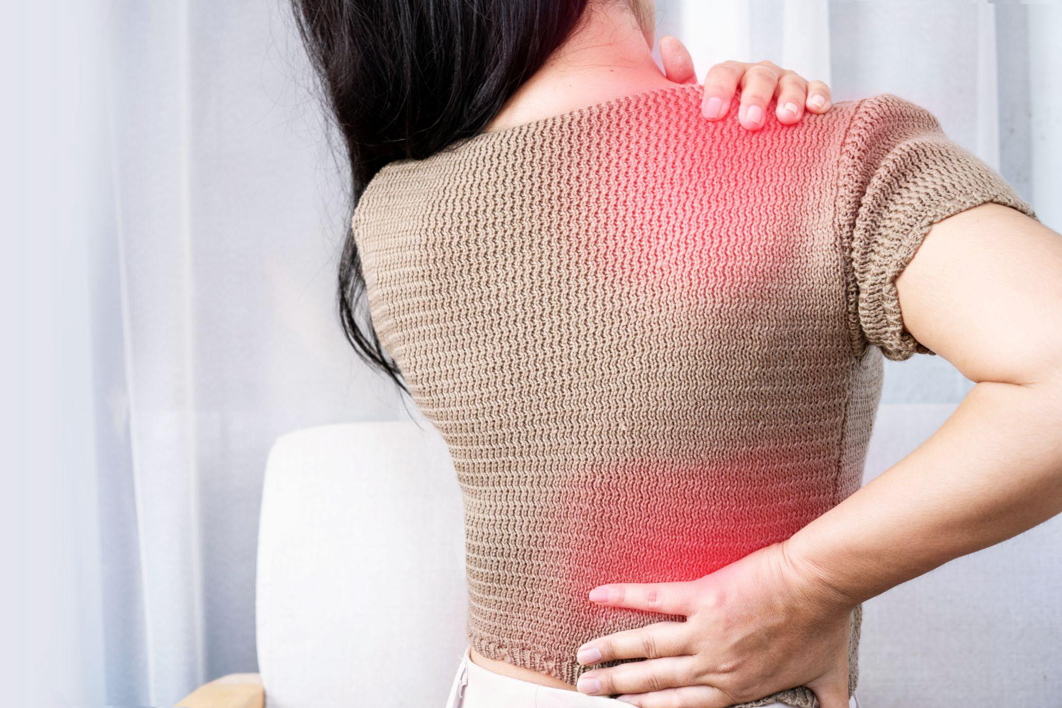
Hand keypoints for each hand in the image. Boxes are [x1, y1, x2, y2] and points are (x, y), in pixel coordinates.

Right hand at [574, 541, 856, 707]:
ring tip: (583, 657)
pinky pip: (654, 598)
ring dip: (610, 653)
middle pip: (653, 681)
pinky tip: (597, 595)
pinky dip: (623, 596)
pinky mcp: (702, 597)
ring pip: (646, 647)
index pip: (680, 706)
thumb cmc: (825, 627)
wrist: (820, 584)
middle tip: (587, 687)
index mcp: (736, 688)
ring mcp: (704, 632)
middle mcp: (713, 665)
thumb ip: (828, 706)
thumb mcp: (829, 680)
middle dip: (616, 687)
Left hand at [658, 37, 832, 129]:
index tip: (712, 115)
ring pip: (790, 82)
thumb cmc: (719, 126)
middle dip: (755, 98)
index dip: (717, 91)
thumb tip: (668, 42)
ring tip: (786, 119)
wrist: (746, 142)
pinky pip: (818, 90)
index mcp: (730, 76)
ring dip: (790, 98)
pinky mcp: (809, 95)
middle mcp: (758, 75)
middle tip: (750, 122)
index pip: (723, 73)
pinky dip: (818, 97)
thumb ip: (681, 80)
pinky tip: (816, 109)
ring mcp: (785, 83)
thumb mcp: (694, 108)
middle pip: (758, 77)